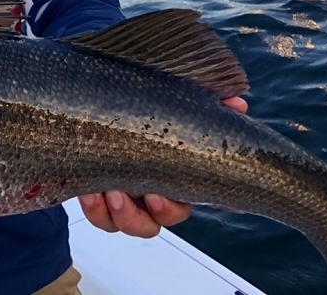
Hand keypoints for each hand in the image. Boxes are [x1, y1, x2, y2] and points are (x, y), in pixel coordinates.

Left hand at [78, 96, 248, 237]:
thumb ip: (210, 100)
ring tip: (107, 193)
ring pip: (123, 224)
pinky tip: (89, 193)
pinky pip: (99, 216)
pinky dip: (94, 210)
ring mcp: (123, 196)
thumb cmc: (144, 108)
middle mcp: (148, 193)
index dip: (169, 207)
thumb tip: (236, 104)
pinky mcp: (98, 195)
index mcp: (171, 178)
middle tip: (121, 195)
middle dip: (138, 215)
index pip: (179, 204)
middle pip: (152, 223)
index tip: (156, 196)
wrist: (103, 107)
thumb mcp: (174, 100)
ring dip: (115, 214)